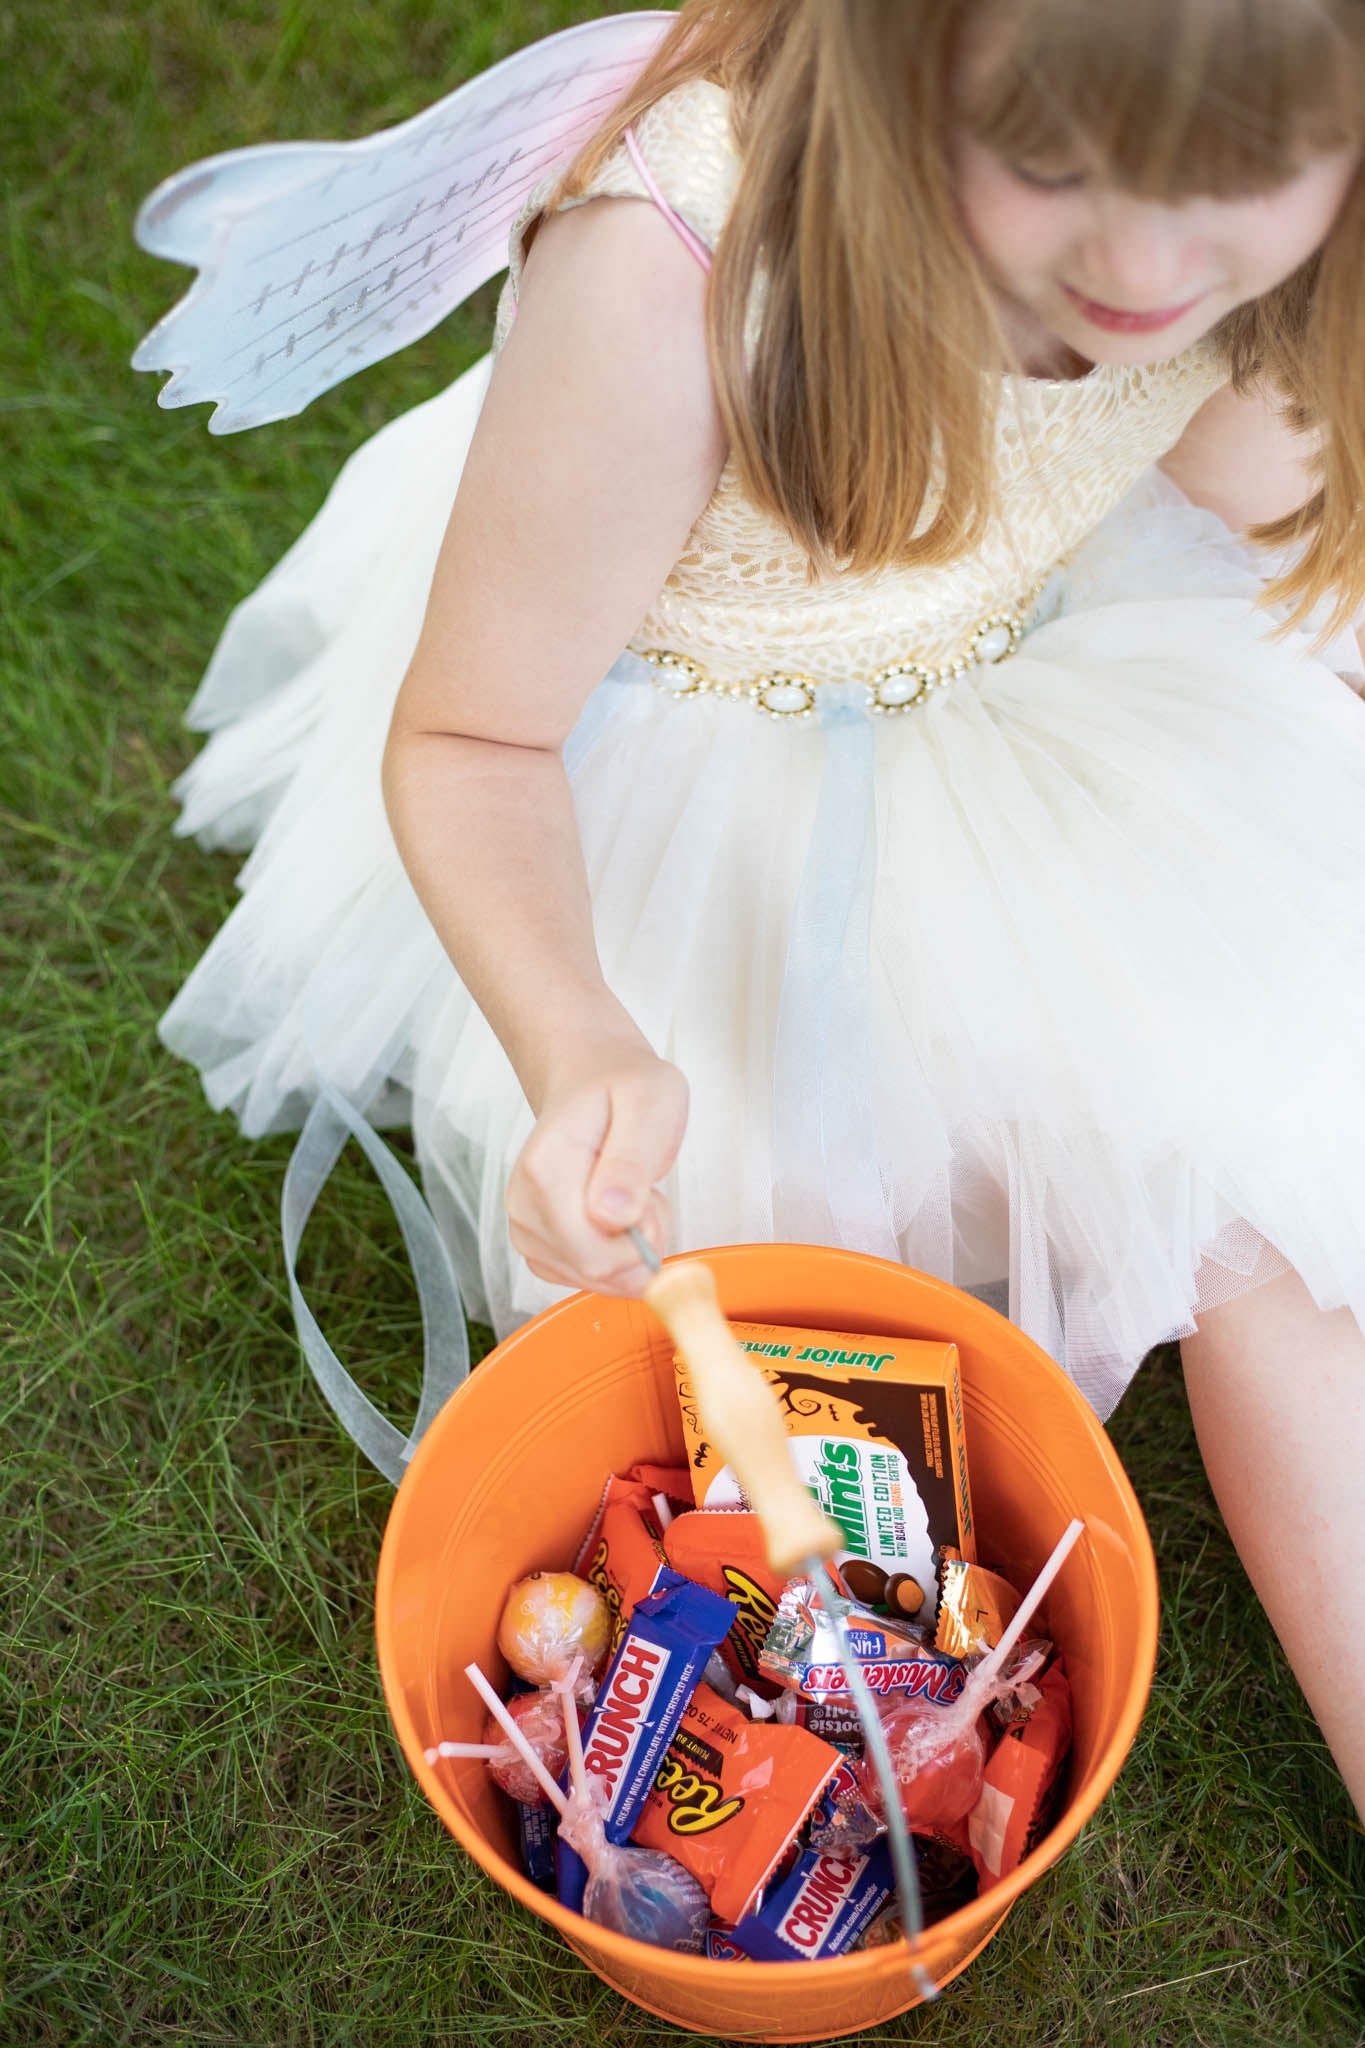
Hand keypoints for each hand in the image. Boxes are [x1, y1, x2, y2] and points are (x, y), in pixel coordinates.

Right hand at [506, 1037, 688, 1296]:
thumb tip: (611, 1216)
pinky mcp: (535, 1240)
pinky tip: (615, 1215)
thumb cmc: (623, 1086)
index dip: (640, 1243)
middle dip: (637, 1247)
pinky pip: (582, 1275)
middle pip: (593, 1270)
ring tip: (630, 1194)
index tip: (651, 1198)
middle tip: (646, 1195)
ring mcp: (524, 1224)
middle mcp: (524, 1203)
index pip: (595, 1254)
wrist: (590, 1076)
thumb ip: (632, 1161)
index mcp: (547, 1170)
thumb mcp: (649, 1102)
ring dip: (626, 1250)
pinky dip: (611, 1256)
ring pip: (590, 1277)